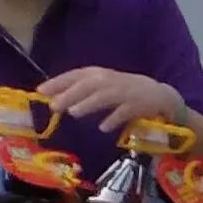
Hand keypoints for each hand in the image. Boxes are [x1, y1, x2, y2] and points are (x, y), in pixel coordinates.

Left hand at [35, 65, 187, 125]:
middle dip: (68, 94)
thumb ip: (85, 91)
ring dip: (87, 104)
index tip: (40, 90)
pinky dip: (113, 119)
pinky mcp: (138, 105)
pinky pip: (123, 112)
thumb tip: (60, 98)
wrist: (161, 96)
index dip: (58, 82)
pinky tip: (103, 128)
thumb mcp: (105, 87)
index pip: (75, 75)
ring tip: (72, 112)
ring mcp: (124, 92)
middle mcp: (109, 80)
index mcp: (99, 74)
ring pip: (102, 96)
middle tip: (53, 106)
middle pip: (85, 85)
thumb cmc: (128, 92)